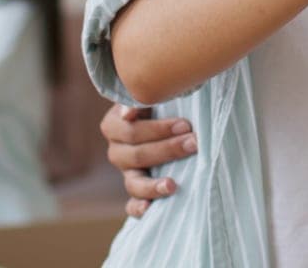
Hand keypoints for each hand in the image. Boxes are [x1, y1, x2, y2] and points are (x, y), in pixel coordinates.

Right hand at [100, 104, 196, 218]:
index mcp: (113, 125)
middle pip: (137, 155)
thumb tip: (128, 112)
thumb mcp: (152, 98)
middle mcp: (116, 151)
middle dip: (168, 150)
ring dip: (153, 185)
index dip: (158, 129)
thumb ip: (144, 100)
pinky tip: (150, 209)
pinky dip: (138, 208)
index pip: (131, 131)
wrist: (162, 119)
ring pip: (133, 183)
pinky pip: (131, 205)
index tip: (185, 124)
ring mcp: (126, 173)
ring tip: (172, 185)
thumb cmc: (160, 105)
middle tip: (194, 143)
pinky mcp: (136, 191)